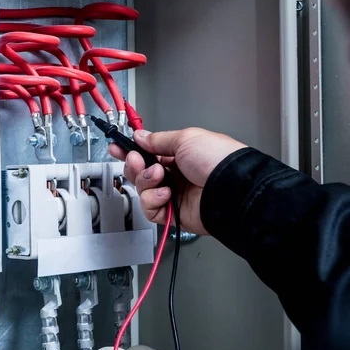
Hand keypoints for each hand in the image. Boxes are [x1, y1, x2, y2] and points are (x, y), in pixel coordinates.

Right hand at [109, 128, 246, 234]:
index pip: (148, 152)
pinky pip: (149, 209)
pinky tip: (165, 193)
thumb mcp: (186, 138)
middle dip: (134, 164)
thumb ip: (158, 139)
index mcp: (179, 154)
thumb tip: (141, 136)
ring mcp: (173, 194)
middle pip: (140, 172)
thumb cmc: (218, 160)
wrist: (232, 189)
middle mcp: (175, 174)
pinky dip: (152, 200)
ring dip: (145, 181)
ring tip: (159, 176)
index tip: (117, 148)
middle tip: (136, 160)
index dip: (130, 150)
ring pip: (142, 189)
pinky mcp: (172, 213)